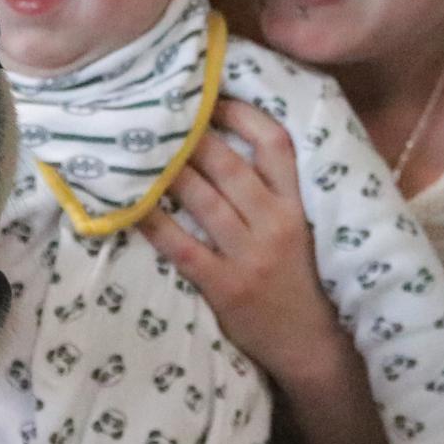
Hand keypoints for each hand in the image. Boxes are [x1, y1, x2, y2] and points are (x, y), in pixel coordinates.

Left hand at [138, 98, 338, 385]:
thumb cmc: (302, 278)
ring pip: (203, 200)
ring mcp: (251, 257)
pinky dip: (155, 225)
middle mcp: (277, 224)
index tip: (211, 98)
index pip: (274, 143)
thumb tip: (230, 141)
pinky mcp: (226, 288)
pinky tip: (131, 207)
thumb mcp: (305, 227)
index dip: (241, 114)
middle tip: (159, 115)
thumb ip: (279, 189)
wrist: (312, 345)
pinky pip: (184, 248)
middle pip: (229, 165)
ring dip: (169, 172)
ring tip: (139, 150)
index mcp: (298, 204)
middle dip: (192, 136)